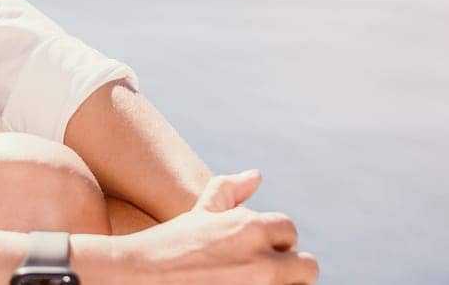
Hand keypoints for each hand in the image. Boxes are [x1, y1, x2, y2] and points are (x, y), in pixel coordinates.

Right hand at [115, 169, 319, 282]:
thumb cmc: (170, 246)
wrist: (141, 279)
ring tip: (248, 281)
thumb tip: (256, 175)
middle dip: (289, 270)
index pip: (290, 232)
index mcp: (252, 228)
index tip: (253, 253)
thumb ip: (229, 190)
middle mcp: (262, 261)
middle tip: (260, 274)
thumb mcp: (201, 214)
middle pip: (307, 268)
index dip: (274, 242)